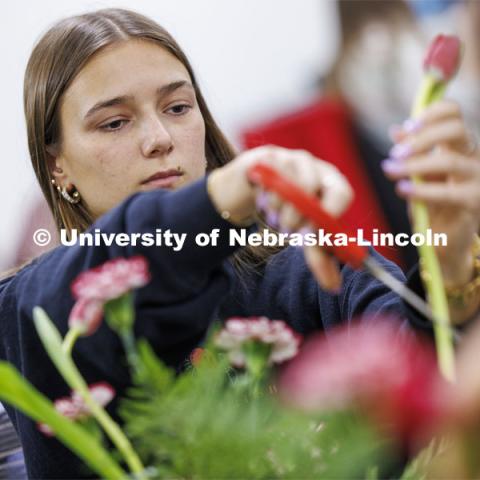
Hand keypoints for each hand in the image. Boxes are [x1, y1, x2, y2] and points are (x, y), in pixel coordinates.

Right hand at [207, 146, 352, 290]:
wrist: (253, 186)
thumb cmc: (287, 209)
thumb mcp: (305, 233)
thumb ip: (320, 257)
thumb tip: (334, 287)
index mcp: (331, 182)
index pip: (341, 193)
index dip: (328, 216)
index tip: (312, 235)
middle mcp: (314, 166)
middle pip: (310, 187)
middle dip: (296, 217)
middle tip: (288, 232)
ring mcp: (289, 158)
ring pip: (284, 188)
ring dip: (276, 212)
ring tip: (275, 218)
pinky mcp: (265, 157)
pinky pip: (265, 182)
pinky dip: (263, 200)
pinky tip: (263, 201)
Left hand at [383, 100, 479, 288]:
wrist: (443, 238)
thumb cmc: (430, 202)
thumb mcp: (415, 174)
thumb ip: (409, 152)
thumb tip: (396, 130)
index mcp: (456, 145)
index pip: (454, 114)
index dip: (432, 113)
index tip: (408, 127)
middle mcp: (471, 157)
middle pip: (457, 129)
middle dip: (423, 137)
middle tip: (396, 153)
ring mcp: (476, 179)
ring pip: (451, 160)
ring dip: (416, 164)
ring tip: (392, 170)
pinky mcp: (474, 202)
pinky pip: (447, 193)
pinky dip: (422, 190)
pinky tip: (403, 189)